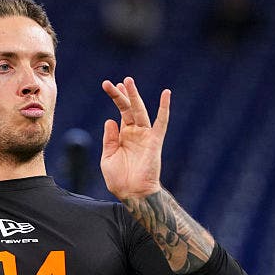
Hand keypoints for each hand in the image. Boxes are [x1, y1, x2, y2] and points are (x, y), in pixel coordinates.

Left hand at [100, 77, 170, 200]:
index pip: (120, 112)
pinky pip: (161, 123)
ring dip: (135, 96)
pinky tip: (166, 94)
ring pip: (141, 111)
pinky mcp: (154, 141)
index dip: (115, 98)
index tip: (108, 84)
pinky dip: (164, 108)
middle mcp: (135, 133)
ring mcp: (145, 136)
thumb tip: (110, 120)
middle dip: (122, 94)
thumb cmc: (119, 179)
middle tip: (116, 81)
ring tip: (129, 81)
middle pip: (129, 108)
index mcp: (123, 136)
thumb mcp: (108, 158)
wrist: (132, 193)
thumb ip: (109, 139)